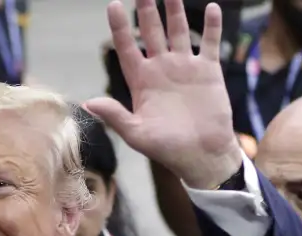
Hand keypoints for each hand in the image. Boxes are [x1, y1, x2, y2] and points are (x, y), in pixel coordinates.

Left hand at [82, 0, 242, 189]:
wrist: (201, 155)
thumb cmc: (166, 149)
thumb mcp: (137, 134)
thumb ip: (115, 115)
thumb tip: (89, 102)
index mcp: (141, 81)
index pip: (127, 48)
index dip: (120, 27)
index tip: (114, 5)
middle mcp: (161, 69)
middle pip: (151, 32)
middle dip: (146, 9)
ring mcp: (184, 67)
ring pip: (178, 30)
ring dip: (175, 10)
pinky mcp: (207, 71)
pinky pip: (209, 42)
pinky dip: (212, 26)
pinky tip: (212, 8)